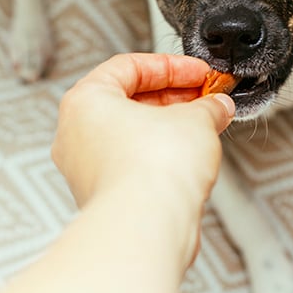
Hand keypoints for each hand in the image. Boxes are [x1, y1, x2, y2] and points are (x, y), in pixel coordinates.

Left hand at [52, 52, 233, 211]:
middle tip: (205, 99)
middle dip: (173, 99)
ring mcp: (86, 168)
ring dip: (168, 129)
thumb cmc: (151, 171)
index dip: (172, 67)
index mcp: (85, 101)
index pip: (129, 67)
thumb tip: (216, 106)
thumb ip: (208, 106)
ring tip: (203, 129)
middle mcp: (76, 133)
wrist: (147, 226)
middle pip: (128, 102)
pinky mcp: (103, 197)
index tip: (199, 74)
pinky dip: (158, 157)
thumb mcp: (195, 120)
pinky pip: (132, 164)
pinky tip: (188, 160)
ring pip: (130, 136)